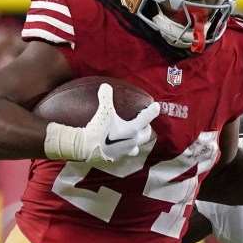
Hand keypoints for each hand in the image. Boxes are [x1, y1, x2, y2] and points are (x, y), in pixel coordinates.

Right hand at [44, 82, 159, 163]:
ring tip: (133, 135)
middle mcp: (133, 141)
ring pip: (137, 146)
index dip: (153, 111)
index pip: (147, 118)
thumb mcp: (103, 111)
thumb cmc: (98, 129)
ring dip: (138, 140)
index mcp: (132, 129)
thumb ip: (106, 97)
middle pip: (146, 134)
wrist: (86, 148)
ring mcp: (126, 150)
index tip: (156, 106)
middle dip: (146, 127)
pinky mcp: (118, 156)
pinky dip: (125, 147)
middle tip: (142, 122)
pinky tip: (119, 143)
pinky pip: (126, 152)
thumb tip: (105, 86)